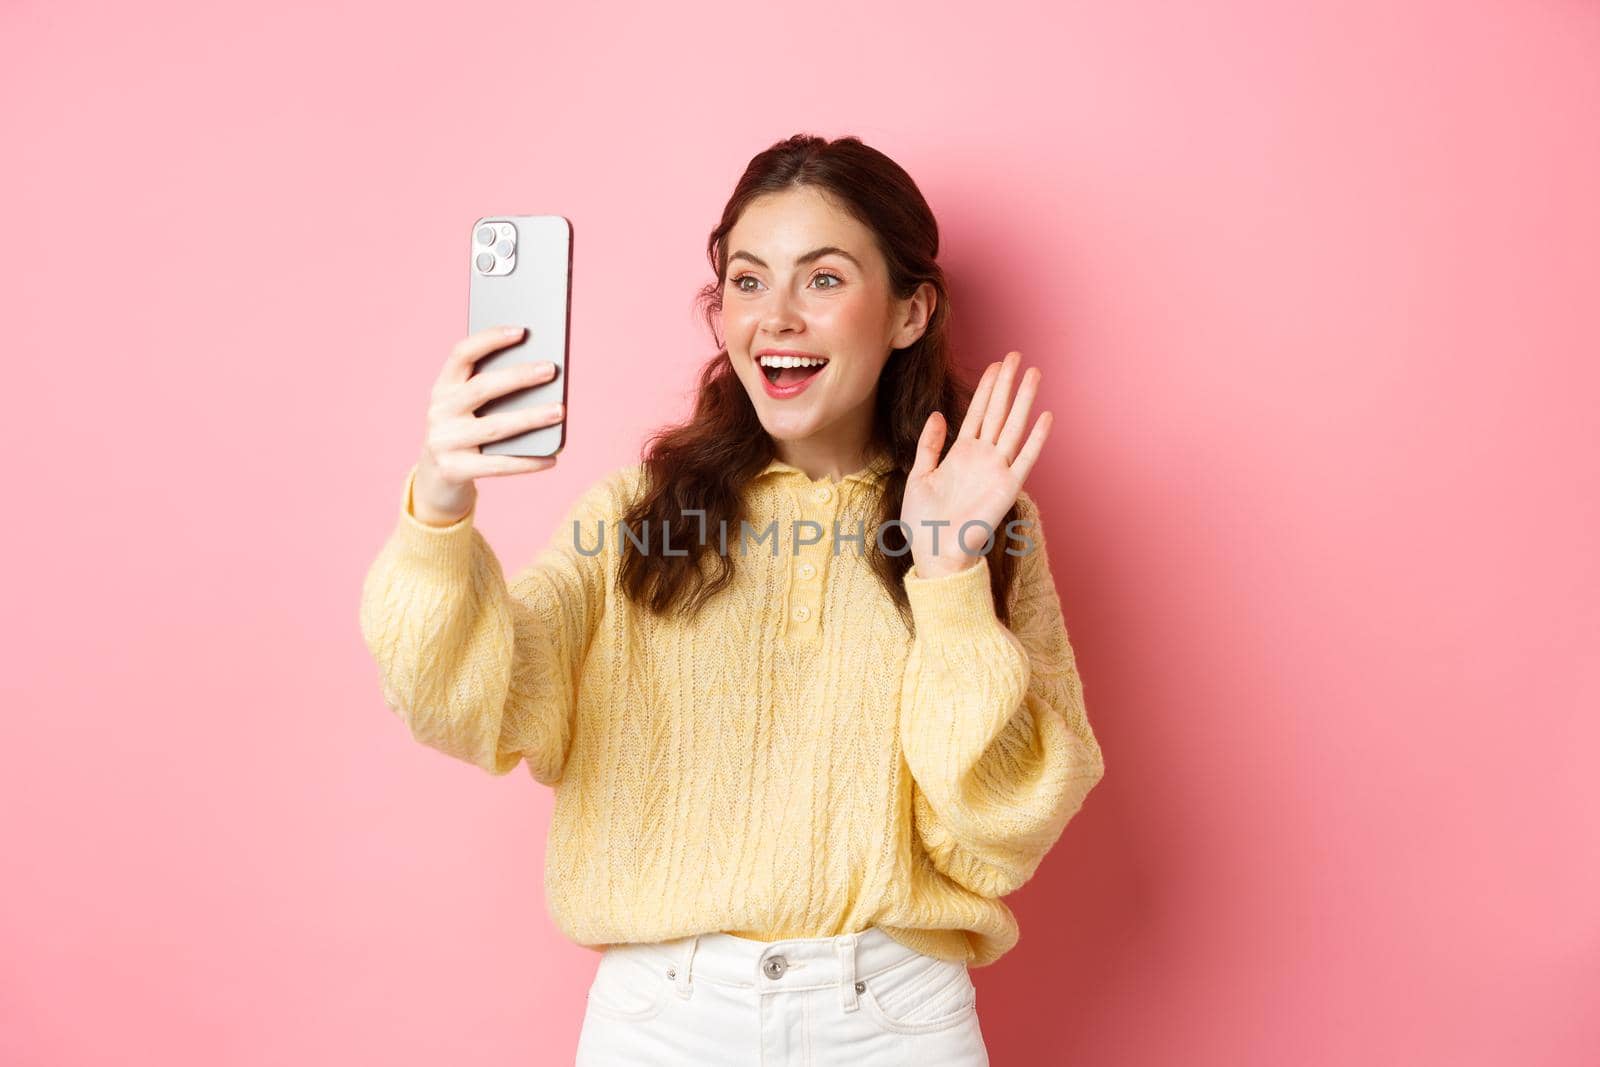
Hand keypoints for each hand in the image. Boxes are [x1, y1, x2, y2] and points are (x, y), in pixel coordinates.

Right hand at [411, 324, 564, 525]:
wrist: (434, 481)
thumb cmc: (464, 434)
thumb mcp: (467, 410)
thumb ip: (492, 391)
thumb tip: (539, 373)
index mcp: (442, 388)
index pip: (461, 354)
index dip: (489, 339)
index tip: (521, 331)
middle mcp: (438, 412)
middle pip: (482, 388)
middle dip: (518, 376)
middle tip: (551, 369)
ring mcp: (443, 442)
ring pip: (494, 427)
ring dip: (530, 418)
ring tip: (559, 411)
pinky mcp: (453, 471)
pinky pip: (498, 465)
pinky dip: (527, 462)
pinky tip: (552, 458)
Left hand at [901, 351, 1051, 579]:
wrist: (935, 553)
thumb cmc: (924, 521)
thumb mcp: (918, 476)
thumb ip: (929, 445)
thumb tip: (938, 415)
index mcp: (960, 453)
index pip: (977, 412)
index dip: (986, 388)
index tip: (995, 364)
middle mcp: (982, 457)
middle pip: (997, 412)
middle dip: (1007, 384)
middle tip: (1016, 356)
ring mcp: (996, 470)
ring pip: (1012, 427)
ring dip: (1023, 401)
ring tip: (1033, 374)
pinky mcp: (1007, 488)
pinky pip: (1024, 459)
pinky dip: (1035, 439)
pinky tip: (1044, 417)